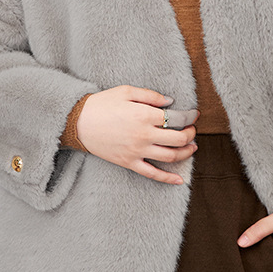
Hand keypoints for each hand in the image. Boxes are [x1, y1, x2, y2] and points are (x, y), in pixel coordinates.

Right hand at [75, 85, 199, 184]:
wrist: (78, 122)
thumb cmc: (102, 104)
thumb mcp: (126, 91)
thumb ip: (151, 95)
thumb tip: (171, 102)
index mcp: (144, 115)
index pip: (177, 119)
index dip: (189, 117)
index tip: (194, 115)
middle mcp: (144, 135)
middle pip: (178, 139)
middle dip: (190, 134)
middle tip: (192, 130)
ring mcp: (137, 151)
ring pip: (170, 157)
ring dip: (186, 153)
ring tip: (191, 147)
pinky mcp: (129, 163)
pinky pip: (152, 174)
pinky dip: (168, 179)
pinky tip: (180, 180)